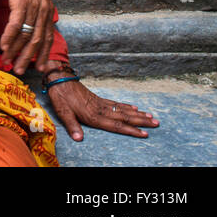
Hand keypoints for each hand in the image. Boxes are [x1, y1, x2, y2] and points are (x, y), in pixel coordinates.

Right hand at [0, 0, 54, 74]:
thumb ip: (31, 8)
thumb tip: (25, 23)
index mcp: (47, 8)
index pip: (48, 37)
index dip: (43, 54)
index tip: (38, 68)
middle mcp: (44, 9)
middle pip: (37, 40)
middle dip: (27, 58)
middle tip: (18, 70)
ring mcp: (33, 5)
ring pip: (26, 34)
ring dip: (15, 51)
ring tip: (7, 61)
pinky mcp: (21, 0)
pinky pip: (16, 24)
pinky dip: (9, 37)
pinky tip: (3, 46)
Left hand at [43, 76, 158, 140]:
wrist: (59, 78)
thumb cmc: (60, 96)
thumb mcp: (62, 112)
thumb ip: (72, 126)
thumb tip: (79, 139)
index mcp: (94, 116)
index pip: (116, 126)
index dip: (131, 130)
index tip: (145, 133)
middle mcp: (101, 110)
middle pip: (125, 117)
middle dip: (141, 121)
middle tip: (157, 123)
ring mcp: (101, 103)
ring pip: (123, 110)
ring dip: (137, 114)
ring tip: (151, 117)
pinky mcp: (98, 99)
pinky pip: (116, 104)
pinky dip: (126, 107)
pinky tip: (134, 108)